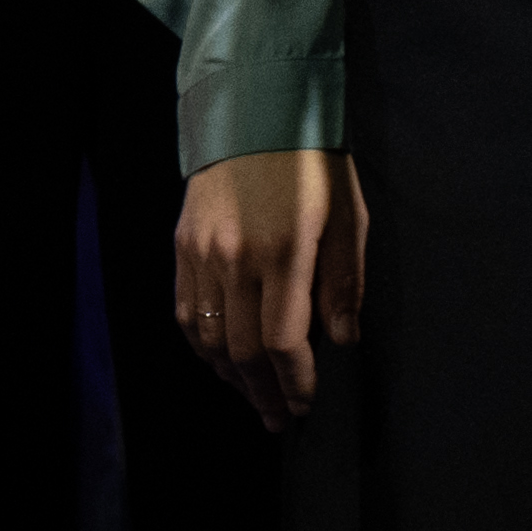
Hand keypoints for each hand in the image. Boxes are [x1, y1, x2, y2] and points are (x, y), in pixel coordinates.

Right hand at [177, 148, 369, 429]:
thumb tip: (342, 340)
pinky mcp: (182, 248)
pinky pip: (186, 314)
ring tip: (256, 399)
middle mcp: (235, 260)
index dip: (297, 381)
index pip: (283, 341)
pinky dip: (204, 347)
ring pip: (209, 339)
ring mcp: (201, 256)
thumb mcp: (348, 216)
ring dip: (232, 378)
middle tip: (282, 419)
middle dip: (265, 393)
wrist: (255, 111)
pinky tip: (222, 362)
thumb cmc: (313, 163)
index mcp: (284, 252)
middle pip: (243, 351)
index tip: (309, 404)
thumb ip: (344, 282)